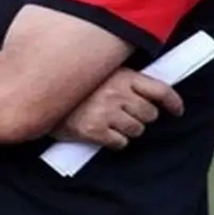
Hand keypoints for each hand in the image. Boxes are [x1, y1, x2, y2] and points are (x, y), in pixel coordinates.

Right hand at [53, 68, 184, 149]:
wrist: (37, 96)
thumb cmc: (71, 86)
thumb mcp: (96, 71)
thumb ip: (121, 78)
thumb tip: (147, 91)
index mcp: (120, 75)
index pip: (160, 90)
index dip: (173, 102)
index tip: (176, 110)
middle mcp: (116, 93)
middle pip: (149, 113)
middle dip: (141, 116)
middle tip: (125, 114)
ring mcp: (106, 112)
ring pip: (136, 130)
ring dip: (128, 130)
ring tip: (111, 123)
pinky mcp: (95, 130)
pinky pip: (120, 143)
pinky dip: (115, 141)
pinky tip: (103, 133)